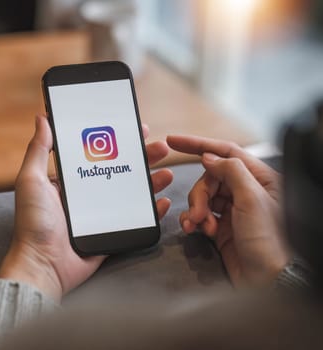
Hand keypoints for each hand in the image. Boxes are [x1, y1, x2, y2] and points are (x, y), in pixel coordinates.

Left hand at [0, 115, 172, 300]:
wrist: (42, 264)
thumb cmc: (34, 223)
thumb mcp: (31, 181)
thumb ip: (38, 151)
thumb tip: (42, 118)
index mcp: (71, 180)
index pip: (99, 154)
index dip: (118, 141)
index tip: (135, 128)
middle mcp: (88, 195)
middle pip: (121, 170)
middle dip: (143, 157)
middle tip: (160, 147)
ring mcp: (101, 215)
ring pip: (132, 193)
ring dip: (152, 181)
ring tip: (167, 172)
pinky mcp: (111, 233)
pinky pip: (136, 220)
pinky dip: (152, 212)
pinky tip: (162, 201)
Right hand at [167, 135, 290, 287]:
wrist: (270, 280)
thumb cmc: (272, 241)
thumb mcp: (252, 198)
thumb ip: (230, 171)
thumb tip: (209, 156)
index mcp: (259, 179)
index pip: (225, 152)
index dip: (198, 144)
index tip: (174, 142)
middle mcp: (246, 192)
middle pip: (209, 178)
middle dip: (198, 193)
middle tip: (198, 212)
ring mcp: (233, 210)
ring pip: (202, 197)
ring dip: (195, 209)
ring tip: (198, 225)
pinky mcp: (221, 227)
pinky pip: (199, 215)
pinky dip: (192, 221)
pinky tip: (195, 230)